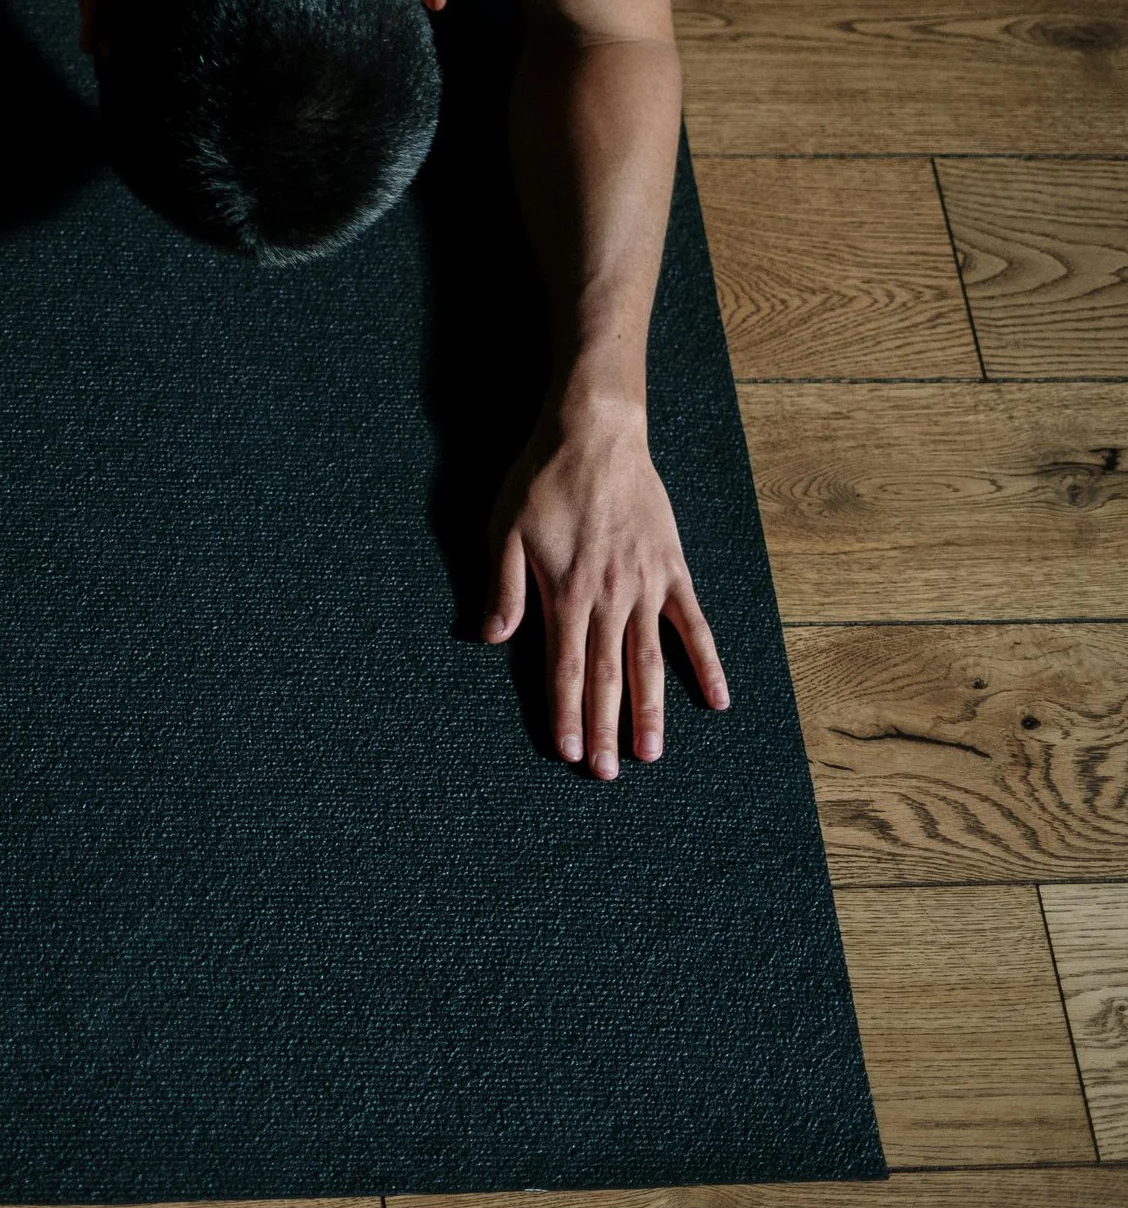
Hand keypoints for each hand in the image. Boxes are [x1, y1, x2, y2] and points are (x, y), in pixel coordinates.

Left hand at [482, 398, 727, 778]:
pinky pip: (694, 625)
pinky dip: (706, 663)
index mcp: (566, 594)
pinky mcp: (673, 569)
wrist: (596, 434)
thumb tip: (491, 639)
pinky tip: (716, 701)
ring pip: (649, 661)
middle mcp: (610, 599)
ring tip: (652, 754)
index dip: (567, 714)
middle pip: (607, 676)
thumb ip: (502, 588)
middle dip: (606, 728)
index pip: (564, 669)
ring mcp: (647, 586)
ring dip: (651, 710)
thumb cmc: (542, 480)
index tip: (570, 754)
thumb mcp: (504, 530)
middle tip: (609, 774)